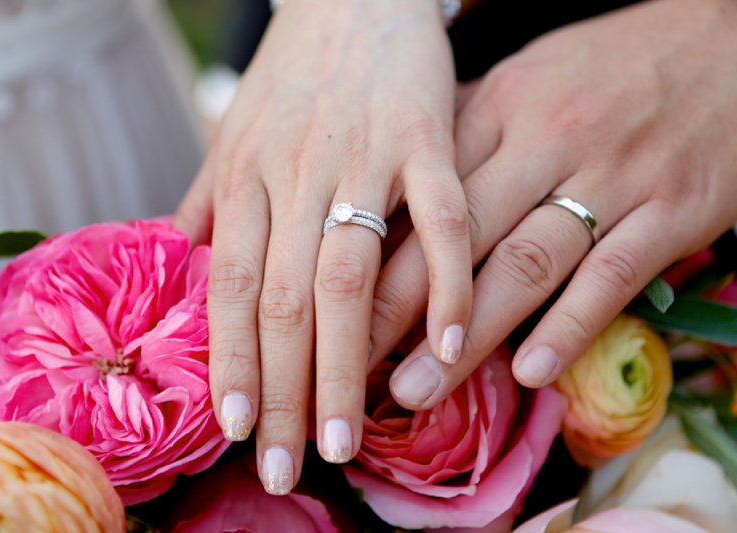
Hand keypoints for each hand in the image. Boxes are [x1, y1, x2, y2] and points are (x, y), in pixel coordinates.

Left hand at [175, 0, 471, 492]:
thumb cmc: (291, 73)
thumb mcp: (232, 133)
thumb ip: (206, 204)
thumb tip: (173, 263)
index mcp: (245, 177)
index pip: (234, 288)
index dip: (234, 363)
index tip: (238, 431)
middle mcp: (294, 174)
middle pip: (287, 300)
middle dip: (285, 392)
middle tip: (291, 466)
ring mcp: (362, 156)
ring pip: (350, 274)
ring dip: (349, 362)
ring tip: (348, 435)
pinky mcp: (426, 136)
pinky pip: (439, 217)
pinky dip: (447, 282)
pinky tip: (452, 346)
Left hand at [369, 0, 736, 408]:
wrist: (723, 39)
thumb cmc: (608, 66)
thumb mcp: (524, 80)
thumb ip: (461, 133)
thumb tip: (390, 190)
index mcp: (500, 110)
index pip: (420, 196)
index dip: (367, 260)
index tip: (327, 313)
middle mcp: (546, 143)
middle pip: (456, 238)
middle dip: (395, 310)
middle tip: (347, 370)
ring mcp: (612, 177)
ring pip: (524, 264)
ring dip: (466, 336)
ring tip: (416, 389)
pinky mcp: (672, 209)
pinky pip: (613, 275)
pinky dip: (569, 327)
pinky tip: (529, 373)